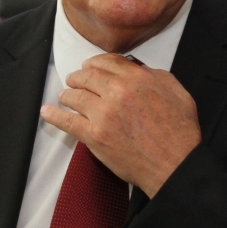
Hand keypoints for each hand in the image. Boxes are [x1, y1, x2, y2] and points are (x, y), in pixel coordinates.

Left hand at [40, 54, 201, 197]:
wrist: (175, 166)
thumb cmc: (180, 132)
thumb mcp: (177, 92)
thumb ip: (156, 76)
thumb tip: (139, 70)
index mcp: (137, 79)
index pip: (107, 62)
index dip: (95, 63)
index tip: (90, 66)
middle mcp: (117, 92)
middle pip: (87, 76)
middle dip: (78, 76)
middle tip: (74, 80)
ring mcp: (103, 114)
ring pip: (74, 96)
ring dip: (67, 93)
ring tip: (65, 96)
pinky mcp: (94, 136)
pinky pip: (67, 121)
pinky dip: (54, 115)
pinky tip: (46, 112)